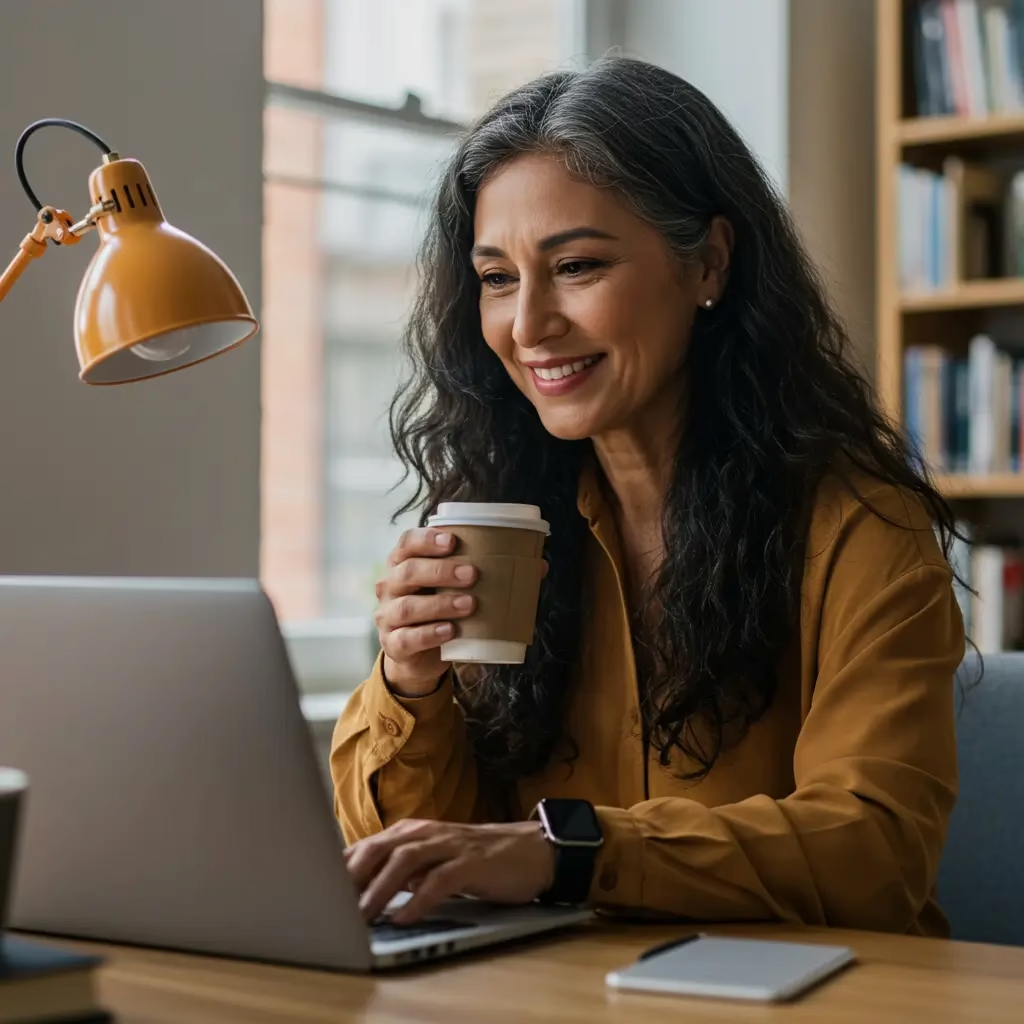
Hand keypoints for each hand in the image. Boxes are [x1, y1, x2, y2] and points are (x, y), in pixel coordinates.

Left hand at [345, 819, 555, 923]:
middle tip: (329, 907)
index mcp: (411, 833)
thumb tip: (358, 894)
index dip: (338, 870)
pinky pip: (441, 879)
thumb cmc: (475, 859)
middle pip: (378, 848)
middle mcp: (426, 833)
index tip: (314, 894)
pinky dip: (420, 899)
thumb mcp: (432, 862)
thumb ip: (399, 872)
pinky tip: (405, 918)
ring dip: (380, 890)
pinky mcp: (472, 861)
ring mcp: (449, 845)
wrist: (531, 850)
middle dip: (351, 878)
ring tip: (362, 917)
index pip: (365, 847)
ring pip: (405, 861)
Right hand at [375, 528, 476, 696]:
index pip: (407, 543)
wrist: (419, 654)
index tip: (453, 540)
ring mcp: (387, 616)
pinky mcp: (392, 645)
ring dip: (439, 604)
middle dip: (441, 570)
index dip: (426, 539)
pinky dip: (429, 634)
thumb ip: (491, 574)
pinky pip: (406, 638)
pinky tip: (450, 631)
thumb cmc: (442, 609)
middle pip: (408, 571)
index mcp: (403, 563)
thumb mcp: (459, 588)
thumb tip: (539, 566)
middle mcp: (389, 586)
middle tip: (473, 574)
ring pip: (407, 606)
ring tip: (470, 604)